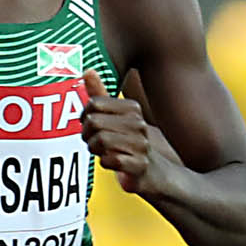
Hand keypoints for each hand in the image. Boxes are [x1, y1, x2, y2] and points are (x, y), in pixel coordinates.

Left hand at [79, 68, 163, 194]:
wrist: (160, 175)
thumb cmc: (133, 145)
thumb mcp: (118, 119)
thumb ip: (102, 97)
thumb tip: (87, 70)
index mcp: (132, 109)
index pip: (93, 103)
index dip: (84, 117)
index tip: (91, 126)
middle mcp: (138, 123)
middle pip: (93, 122)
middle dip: (86, 135)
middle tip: (94, 142)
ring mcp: (142, 144)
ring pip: (100, 141)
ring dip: (95, 150)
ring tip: (104, 152)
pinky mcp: (140, 165)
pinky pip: (110, 160)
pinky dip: (106, 164)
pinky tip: (114, 163)